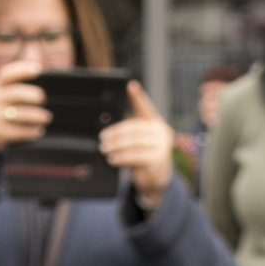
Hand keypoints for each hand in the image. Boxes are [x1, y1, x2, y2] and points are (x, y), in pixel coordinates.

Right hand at [0, 59, 50, 157]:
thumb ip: (15, 81)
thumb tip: (36, 60)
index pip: (6, 74)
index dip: (22, 69)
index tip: (38, 68)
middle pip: (14, 93)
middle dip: (30, 94)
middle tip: (42, 98)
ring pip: (18, 114)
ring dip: (35, 116)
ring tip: (46, 117)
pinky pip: (16, 132)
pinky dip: (30, 132)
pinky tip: (38, 131)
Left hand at [102, 82, 174, 209]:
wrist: (157, 180)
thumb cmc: (144, 157)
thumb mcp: (138, 143)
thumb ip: (129, 134)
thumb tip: (107, 132)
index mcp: (155, 123)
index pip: (145, 107)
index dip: (138, 97)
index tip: (130, 85)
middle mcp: (161, 131)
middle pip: (134, 128)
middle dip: (116, 133)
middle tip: (102, 138)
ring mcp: (162, 145)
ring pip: (134, 142)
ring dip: (116, 146)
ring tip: (104, 149)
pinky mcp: (158, 159)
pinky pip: (135, 156)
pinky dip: (122, 157)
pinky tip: (112, 159)